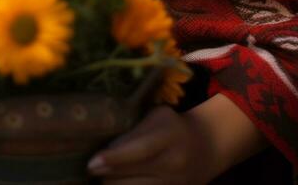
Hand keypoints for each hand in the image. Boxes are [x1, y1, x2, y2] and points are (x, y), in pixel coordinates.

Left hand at [86, 104, 216, 183]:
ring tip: (104, 176)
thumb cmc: (173, 127)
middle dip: (106, 175)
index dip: (114, 158)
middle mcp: (173, 165)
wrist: (206, 147)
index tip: (91, 164)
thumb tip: (102, 148)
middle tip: (92, 168)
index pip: (139, 150)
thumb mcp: (157, 118)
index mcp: (170, 137)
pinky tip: (117, 183)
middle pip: (130, 177)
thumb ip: (134, 133)